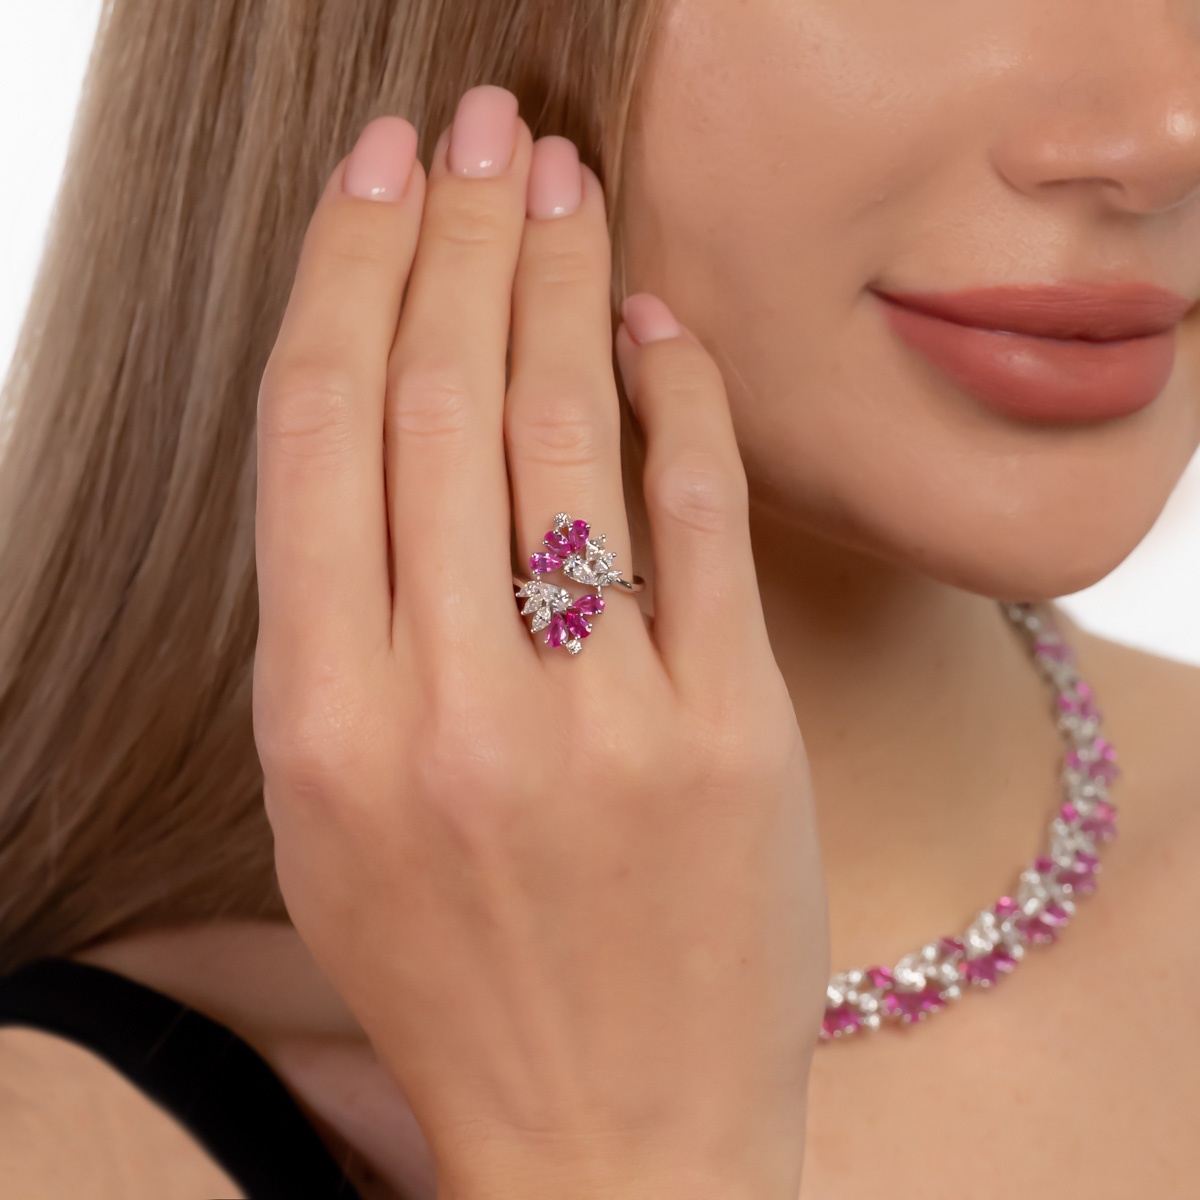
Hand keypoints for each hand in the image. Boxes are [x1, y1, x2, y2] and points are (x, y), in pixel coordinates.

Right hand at [253, 84, 829, 1199]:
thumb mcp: (336, 815)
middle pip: (444, 402)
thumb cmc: (457, 976)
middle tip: (482, 132)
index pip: (320, 432)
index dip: (349, 274)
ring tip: (563, 184)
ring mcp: (602, 720)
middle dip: (462, 237)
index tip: (378, 178)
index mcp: (322, 725)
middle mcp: (450, 707)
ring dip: (565, 283)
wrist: (607, 1134)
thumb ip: (345, 629)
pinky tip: (660, 324)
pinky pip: (700, 517)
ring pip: (569, 433)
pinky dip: (682, 400)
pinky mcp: (731, 733)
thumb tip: (388, 436)